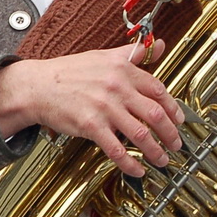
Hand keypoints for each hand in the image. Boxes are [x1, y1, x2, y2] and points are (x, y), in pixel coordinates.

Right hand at [0, 42, 184, 176]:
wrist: (37, 86)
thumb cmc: (67, 72)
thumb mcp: (102, 56)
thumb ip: (132, 54)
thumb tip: (157, 45)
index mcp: (122, 69)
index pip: (158, 90)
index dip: (173, 108)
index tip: (179, 120)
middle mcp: (117, 87)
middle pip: (155, 114)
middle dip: (171, 134)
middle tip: (176, 144)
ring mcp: (104, 108)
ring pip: (141, 134)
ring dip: (156, 152)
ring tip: (162, 160)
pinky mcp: (91, 126)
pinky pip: (117, 150)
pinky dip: (131, 164)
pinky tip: (137, 170)